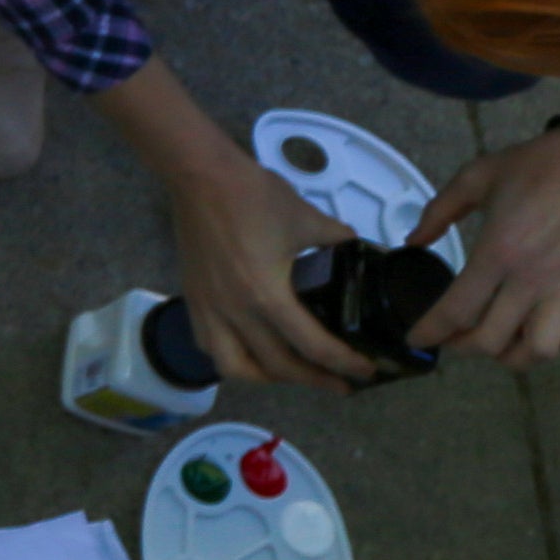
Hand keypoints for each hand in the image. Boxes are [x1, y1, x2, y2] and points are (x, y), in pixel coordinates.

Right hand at [161, 155, 374, 389]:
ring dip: (267, 378)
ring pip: (235, 367)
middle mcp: (235, 312)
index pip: (312, 346)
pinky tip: (248, 350)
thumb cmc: (253, 195)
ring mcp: (209, 308)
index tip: (366, 371)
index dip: (344, 364)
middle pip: (278, 367)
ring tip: (290, 373)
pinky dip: (232, 357)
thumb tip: (358, 249)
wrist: (200, 175)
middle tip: (341, 383)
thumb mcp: (307, 218)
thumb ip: (338, 240)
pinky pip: (209, 345)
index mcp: (267, 295)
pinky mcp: (193, 298)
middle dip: (315, 380)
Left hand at [409, 126, 559, 367]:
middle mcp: (531, 281)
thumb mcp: (476, 177)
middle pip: (491, 341)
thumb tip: (413, 241)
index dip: (431, 331)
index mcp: (499, 252)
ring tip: (490, 340)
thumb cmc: (537, 167)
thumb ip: (439, 211)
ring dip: (506, 356)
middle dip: (461, 348)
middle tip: (447, 339)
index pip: (458, 310)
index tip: (416, 339)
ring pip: (534, 352)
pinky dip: (540, 345)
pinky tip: (523, 331)